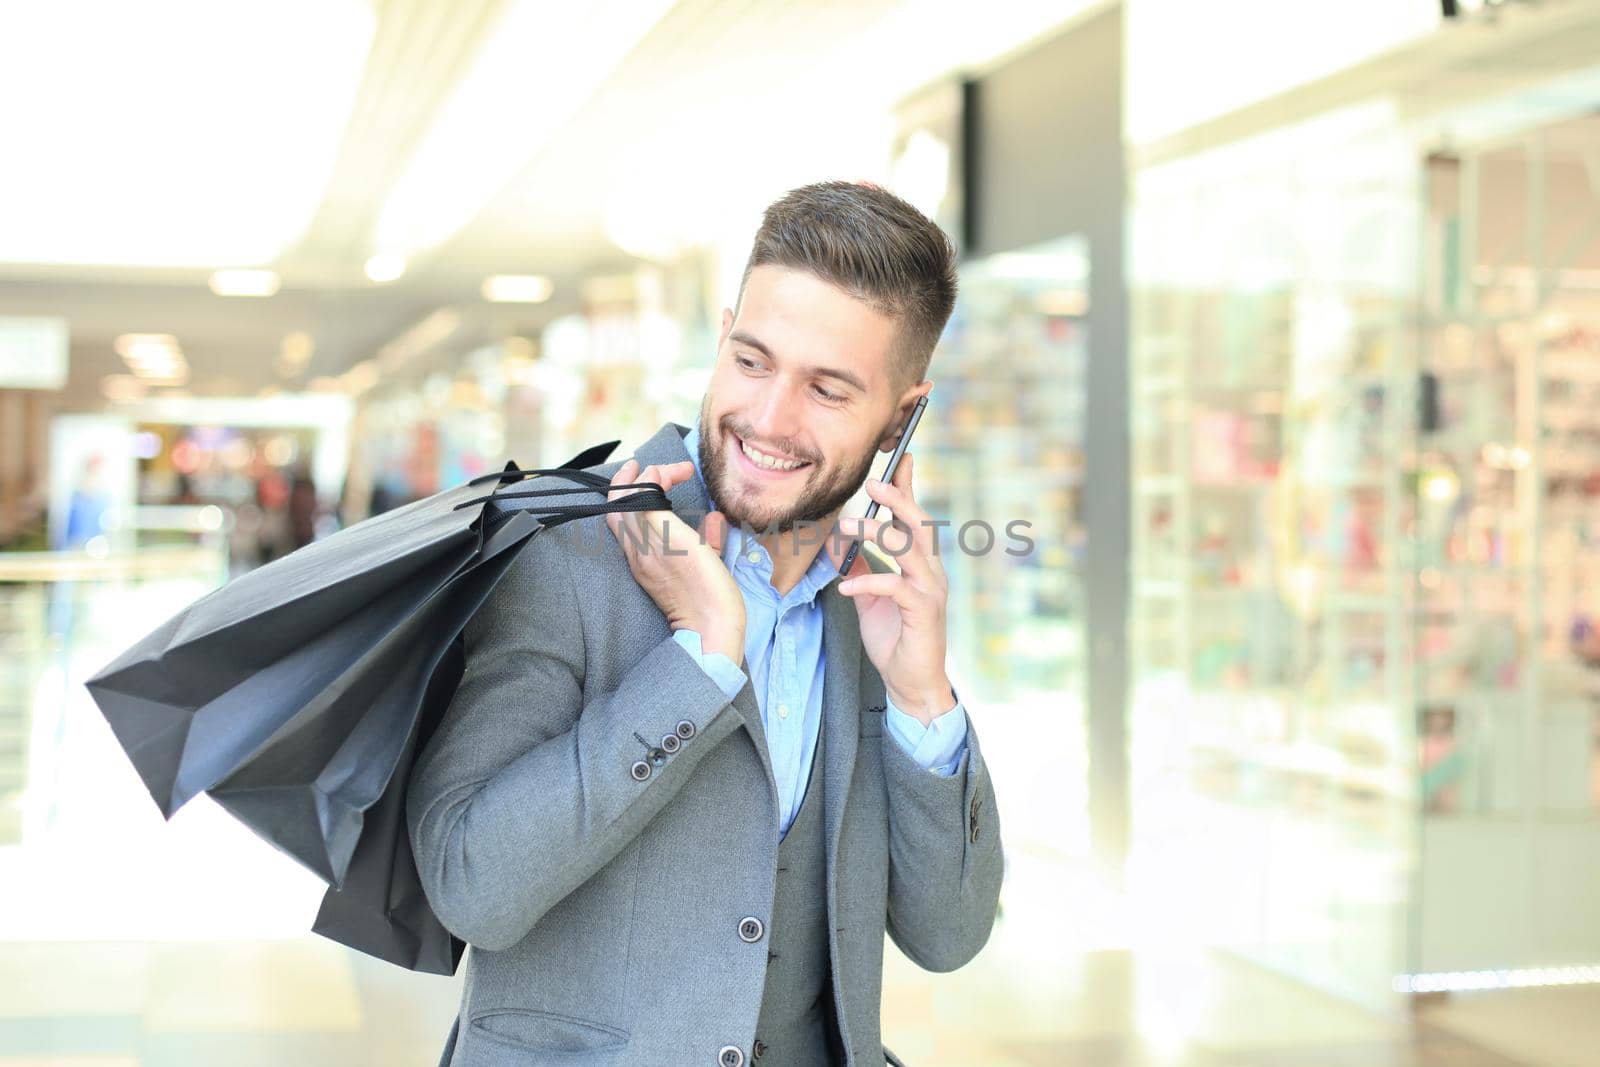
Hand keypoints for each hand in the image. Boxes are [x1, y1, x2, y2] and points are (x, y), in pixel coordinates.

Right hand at [604, 459, 744, 663]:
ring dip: (650, 474)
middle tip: (644, 464)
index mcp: (641, 561)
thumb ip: (704, 540)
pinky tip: (679, 472)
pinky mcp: (664, 535)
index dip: (624, 496)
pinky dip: (657, 477)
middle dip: (627, 479)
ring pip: (628, 497)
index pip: (618, 521)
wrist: (713, 626)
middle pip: (615, 505)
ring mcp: (647, 543)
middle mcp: (637, 552)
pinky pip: (645, 497)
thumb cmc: (711, 602)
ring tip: (675, 468)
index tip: (647, 478)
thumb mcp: (702, 564)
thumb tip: (713, 518)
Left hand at [833, 451, 954, 723]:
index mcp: (920, 564)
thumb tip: (839, 543)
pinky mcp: (923, 613)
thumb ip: (860, 568)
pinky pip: (896, 588)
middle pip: (919, 525)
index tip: (900, 456)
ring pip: (909, 550)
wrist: (912, 683)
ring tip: (849, 527)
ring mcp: (930, 592)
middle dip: (898, 499)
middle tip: (874, 483)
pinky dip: (870, 583)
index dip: (907, 488)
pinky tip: (846, 587)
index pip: (914, 519)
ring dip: (878, 535)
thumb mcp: (870, 597)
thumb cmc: (895, 638)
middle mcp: (931, 572)